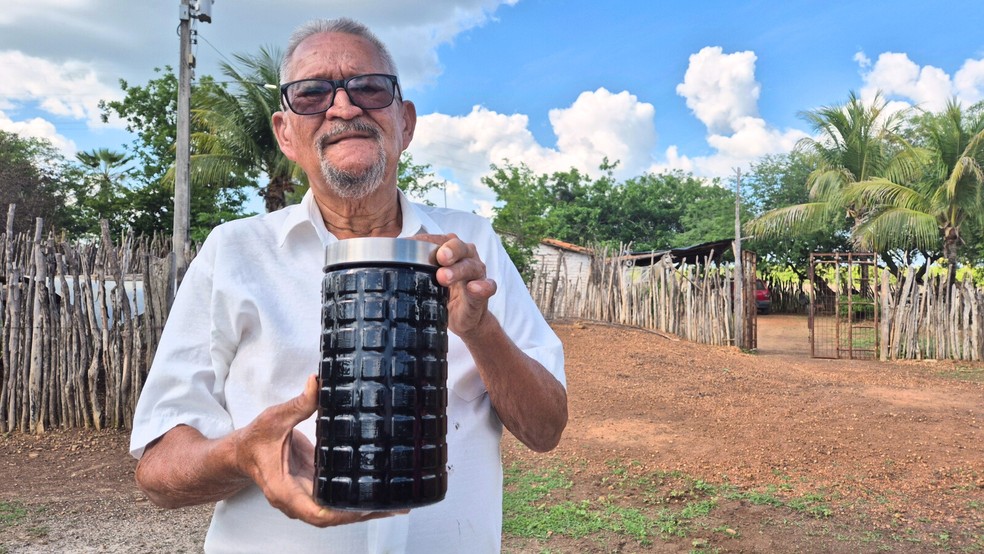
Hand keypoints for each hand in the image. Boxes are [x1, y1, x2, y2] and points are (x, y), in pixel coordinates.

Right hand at [234, 374, 403, 526]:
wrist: (242, 452)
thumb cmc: (254, 440)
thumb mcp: (274, 418)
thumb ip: (298, 404)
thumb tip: (317, 383)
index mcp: (284, 489)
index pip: (316, 513)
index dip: (341, 513)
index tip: (364, 507)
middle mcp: (296, 499)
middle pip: (333, 516)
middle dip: (362, 513)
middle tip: (394, 505)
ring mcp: (305, 495)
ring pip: (336, 511)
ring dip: (363, 510)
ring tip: (395, 504)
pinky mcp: (312, 487)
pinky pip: (335, 499)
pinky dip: (355, 499)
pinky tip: (376, 492)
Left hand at [414, 233, 496, 336]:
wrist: (463, 318)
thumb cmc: (441, 294)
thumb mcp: (423, 278)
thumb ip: (408, 265)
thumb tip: (374, 251)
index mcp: (450, 249)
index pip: (438, 240)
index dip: (424, 241)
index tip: (408, 244)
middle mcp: (466, 256)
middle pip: (459, 246)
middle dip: (448, 250)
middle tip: (439, 257)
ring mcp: (477, 273)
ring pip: (471, 266)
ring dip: (458, 270)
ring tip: (444, 277)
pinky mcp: (483, 292)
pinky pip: (488, 287)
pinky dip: (483, 287)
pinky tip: (475, 288)